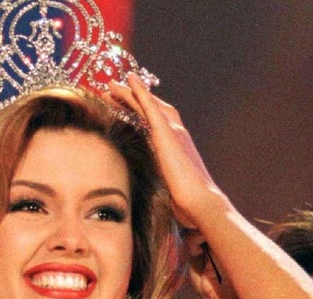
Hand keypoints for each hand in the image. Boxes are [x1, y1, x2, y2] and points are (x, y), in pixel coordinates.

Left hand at [107, 75, 228, 228]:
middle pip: (151, 110)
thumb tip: (149, 194)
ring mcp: (173, 132)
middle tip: (113, 91)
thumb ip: (160, 184)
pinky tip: (129, 80)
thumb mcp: (170, 190)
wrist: (201, 203)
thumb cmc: (189, 205)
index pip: (156, 125)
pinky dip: (140, 92)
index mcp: (177, 148)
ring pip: (148, 106)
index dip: (141, 114)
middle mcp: (177, 135)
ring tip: (111, 85)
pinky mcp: (167, 133)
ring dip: (130, 94)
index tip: (124, 108)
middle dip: (132, 100)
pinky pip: (151, 107)